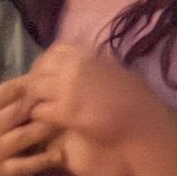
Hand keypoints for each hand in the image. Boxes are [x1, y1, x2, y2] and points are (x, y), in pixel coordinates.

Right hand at [0, 51, 60, 175]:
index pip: (10, 90)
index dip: (31, 83)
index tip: (48, 78)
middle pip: (22, 110)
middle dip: (43, 102)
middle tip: (66, 96)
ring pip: (27, 136)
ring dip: (48, 127)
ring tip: (68, 120)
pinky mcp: (3, 170)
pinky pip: (26, 165)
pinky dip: (44, 161)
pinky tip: (61, 154)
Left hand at [26, 45, 176, 175]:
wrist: (144, 125)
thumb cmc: (138, 101)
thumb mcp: (117, 71)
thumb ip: (97, 65)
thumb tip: (84, 64)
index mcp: (89, 53)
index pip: (55, 50)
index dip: (45, 63)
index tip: (45, 75)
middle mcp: (75, 65)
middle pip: (39, 69)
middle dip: (33, 83)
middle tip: (33, 97)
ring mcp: (68, 88)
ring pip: (34, 89)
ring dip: (32, 101)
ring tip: (34, 111)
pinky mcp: (65, 111)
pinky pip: (40, 111)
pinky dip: (38, 117)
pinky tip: (43, 124)